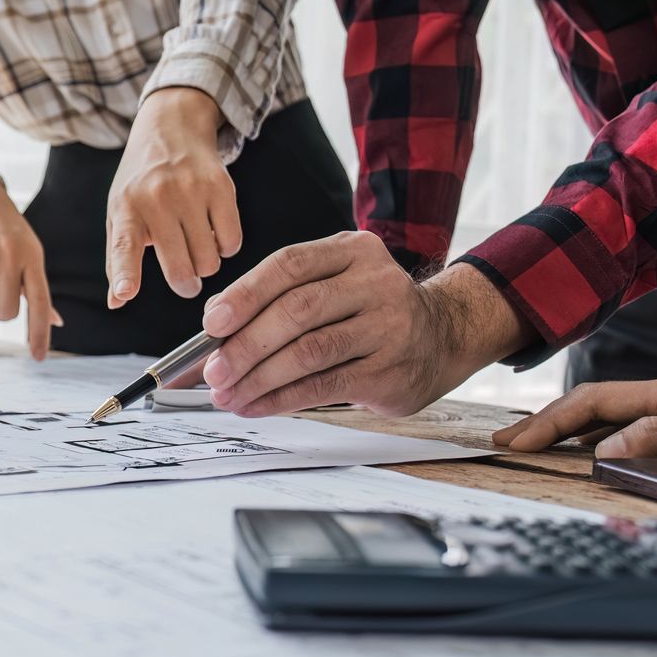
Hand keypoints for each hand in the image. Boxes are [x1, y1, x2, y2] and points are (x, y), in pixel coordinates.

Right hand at [0, 173, 56, 359]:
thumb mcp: (29, 253)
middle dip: (2, 310)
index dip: (40, 334)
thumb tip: (55, 322)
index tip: (39, 357)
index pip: (41, 304)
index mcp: (33, 258)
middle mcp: (10, 257)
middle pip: (7, 313)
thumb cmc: (6, 231)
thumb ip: (37, 289)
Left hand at [105, 87, 238, 305]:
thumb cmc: (141, 181)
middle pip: (181, 270)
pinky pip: (232, 243)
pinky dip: (226, 247)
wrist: (171, 127)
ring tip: (197, 245)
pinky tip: (214, 231)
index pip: (124, 247)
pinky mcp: (221, 187)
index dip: (126, 274)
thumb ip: (118, 259)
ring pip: (210, 262)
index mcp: (126, 210)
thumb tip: (116, 302)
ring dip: (207, 264)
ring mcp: (190, 191)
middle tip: (186, 280)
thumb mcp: (120, 213)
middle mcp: (157, 199)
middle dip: (186, 284)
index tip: (125, 293)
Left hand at [201, 231, 530, 416]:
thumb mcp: (339, 282)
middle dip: (247, 344)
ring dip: (260, 378)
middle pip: (298, 310)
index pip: (291, 265)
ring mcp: (388, 328)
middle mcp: (376, 283)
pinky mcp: (390, 372)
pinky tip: (256, 406)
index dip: (246, 294)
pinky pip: (325, 387)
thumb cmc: (372, 310)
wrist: (444, 337)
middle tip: (214, 371)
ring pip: (310, 352)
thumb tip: (216, 326)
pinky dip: (283, 399)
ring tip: (228, 395)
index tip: (212, 323)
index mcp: (354, 251)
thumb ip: (285, 295)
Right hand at [492, 374, 656, 456]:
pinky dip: (591, 438)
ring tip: (531, 444)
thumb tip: (603, 451)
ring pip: (603, 415)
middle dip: (543, 421)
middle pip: (589, 403)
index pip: (592, 401)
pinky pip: (623, 428)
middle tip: (503, 442)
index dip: (552, 422)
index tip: (519, 445)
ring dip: (564, 429)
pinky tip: (583, 452)